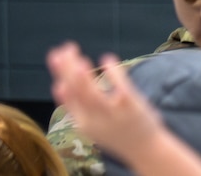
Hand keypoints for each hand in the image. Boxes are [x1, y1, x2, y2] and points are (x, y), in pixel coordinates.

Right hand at [46, 42, 162, 160]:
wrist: (146, 150)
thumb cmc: (118, 133)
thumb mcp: (92, 124)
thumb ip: (78, 107)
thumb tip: (60, 84)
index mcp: (84, 124)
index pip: (68, 101)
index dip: (60, 79)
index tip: (55, 59)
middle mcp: (95, 120)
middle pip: (77, 93)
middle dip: (67, 70)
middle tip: (64, 49)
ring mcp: (113, 114)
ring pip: (93, 95)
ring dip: (84, 77)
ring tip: (79, 59)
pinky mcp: (131, 106)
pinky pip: (120, 87)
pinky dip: (113, 73)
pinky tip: (107, 58)